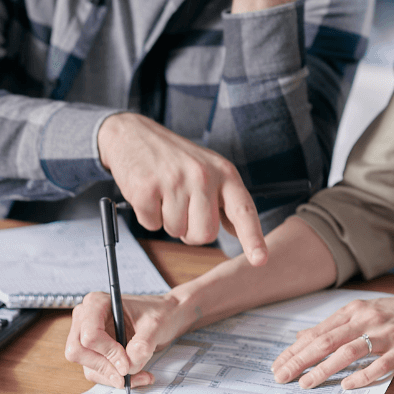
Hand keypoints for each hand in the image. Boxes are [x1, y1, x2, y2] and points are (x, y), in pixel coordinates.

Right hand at [65, 291, 200, 387]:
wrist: (165, 317)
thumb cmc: (159, 313)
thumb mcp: (156, 325)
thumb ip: (142, 345)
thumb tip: (128, 365)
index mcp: (97, 303)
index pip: (89, 335)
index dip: (108, 353)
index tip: (127, 363)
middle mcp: (85, 318)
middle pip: (78, 352)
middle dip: (105, 367)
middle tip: (128, 375)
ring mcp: (86, 336)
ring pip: (87, 366)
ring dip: (113, 377)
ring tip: (141, 375)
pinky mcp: (93, 352)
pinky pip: (96, 372)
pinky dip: (115, 378)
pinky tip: (136, 376)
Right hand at [98, 112, 266, 264]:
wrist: (133, 134)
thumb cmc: (175, 158)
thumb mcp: (209, 169)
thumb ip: (225, 200)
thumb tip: (238, 231)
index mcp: (224, 172)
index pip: (243, 210)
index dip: (253, 238)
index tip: (260, 260)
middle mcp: (203, 175)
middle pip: (205, 234)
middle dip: (191, 232)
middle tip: (182, 208)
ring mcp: (175, 181)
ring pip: (176, 231)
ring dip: (168, 221)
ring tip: (164, 194)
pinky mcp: (147, 188)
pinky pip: (151, 225)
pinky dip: (148, 216)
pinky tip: (149, 193)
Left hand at [270, 293, 393, 389]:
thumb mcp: (363, 312)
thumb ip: (334, 325)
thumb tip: (303, 337)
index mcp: (354, 311)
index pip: (317, 332)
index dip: (295, 350)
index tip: (278, 364)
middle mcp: (366, 319)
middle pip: (326, 341)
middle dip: (301, 360)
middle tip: (282, 376)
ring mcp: (384, 334)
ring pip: (348, 352)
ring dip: (324, 369)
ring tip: (306, 383)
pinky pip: (380, 364)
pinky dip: (362, 375)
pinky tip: (347, 385)